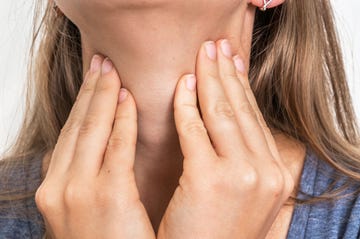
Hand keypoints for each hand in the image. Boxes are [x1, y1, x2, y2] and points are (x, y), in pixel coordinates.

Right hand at [35, 56, 154, 238]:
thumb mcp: (85, 209)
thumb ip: (89, 178)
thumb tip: (99, 150)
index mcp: (55, 188)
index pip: (70, 135)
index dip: (82, 104)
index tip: (94, 81)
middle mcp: (59, 185)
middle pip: (77, 126)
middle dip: (90, 91)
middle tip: (101, 63)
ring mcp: (79, 191)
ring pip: (92, 129)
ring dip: (103, 96)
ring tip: (113, 70)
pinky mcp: (107, 197)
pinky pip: (116, 148)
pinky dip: (121, 120)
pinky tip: (129, 99)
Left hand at [158, 40, 293, 238]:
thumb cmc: (217, 234)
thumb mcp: (244, 197)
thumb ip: (244, 162)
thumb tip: (234, 128)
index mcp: (275, 176)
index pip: (255, 119)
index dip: (243, 87)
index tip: (233, 63)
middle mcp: (266, 172)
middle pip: (242, 109)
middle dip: (228, 72)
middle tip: (217, 46)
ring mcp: (242, 175)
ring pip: (222, 112)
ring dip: (210, 78)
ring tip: (202, 55)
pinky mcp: (210, 178)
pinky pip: (194, 128)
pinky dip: (186, 104)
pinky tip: (182, 85)